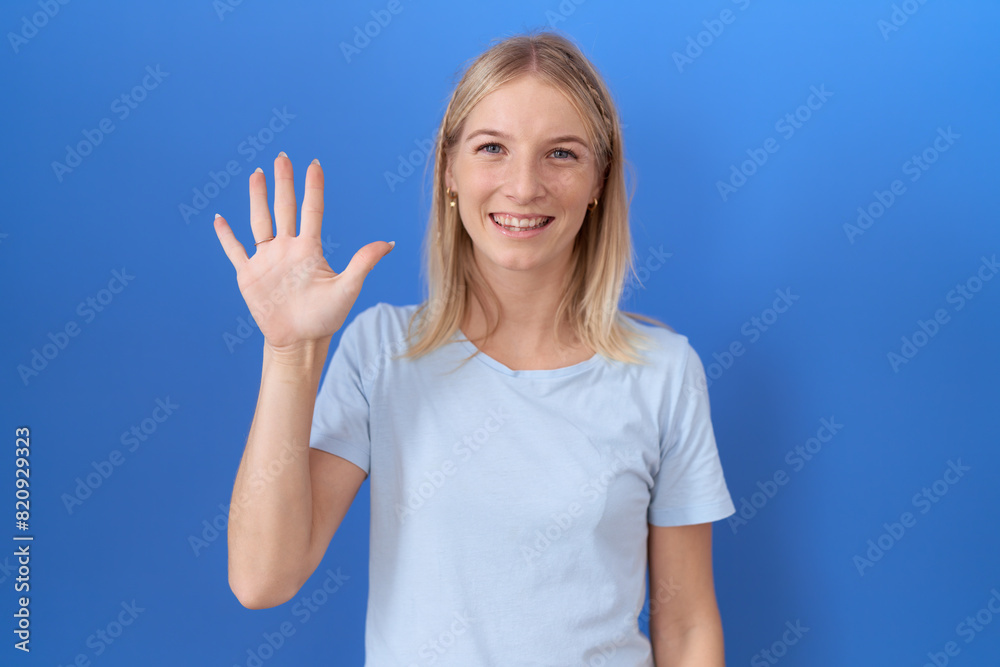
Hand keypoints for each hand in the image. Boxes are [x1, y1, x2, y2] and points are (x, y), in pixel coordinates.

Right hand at [213, 154, 393, 354]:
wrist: (300, 341)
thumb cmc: (325, 318)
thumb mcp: (348, 288)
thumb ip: (363, 263)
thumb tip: (389, 243)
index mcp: (310, 249)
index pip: (311, 210)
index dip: (313, 187)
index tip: (314, 163)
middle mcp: (287, 249)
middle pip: (284, 208)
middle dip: (283, 183)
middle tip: (282, 157)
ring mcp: (267, 260)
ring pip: (260, 221)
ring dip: (257, 198)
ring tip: (257, 174)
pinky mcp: (249, 275)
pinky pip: (235, 250)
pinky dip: (226, 236)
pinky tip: (219, 219)